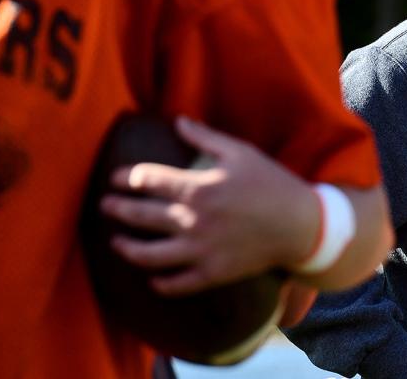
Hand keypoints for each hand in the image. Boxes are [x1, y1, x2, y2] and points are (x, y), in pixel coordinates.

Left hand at [100, 116, 319, 295]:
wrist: (301, 226)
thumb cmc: (272, 183)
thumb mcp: (241, 153)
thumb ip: (205, 137)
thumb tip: (177, 121)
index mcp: (199, 189)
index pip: (149, 181)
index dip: (128, 177)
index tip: (117, 178)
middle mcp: (193, 222)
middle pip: (141, 217)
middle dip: (117, 209)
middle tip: (104, 206)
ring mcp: (200, 251)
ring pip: (149, 256)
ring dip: (127, 248)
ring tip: (117, 243)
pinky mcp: (212, 274)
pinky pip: (176, 284)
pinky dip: (159, 282)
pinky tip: (152, 277)